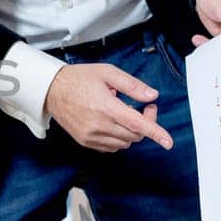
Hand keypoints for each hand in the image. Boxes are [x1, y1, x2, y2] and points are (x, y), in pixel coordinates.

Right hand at [44, 62, 172, 153]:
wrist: (52, 90)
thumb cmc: (79, 78)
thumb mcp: (108, 73)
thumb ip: (132, 85)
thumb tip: (152, 96)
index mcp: (106, 107)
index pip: (137, 125)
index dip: (156, 133)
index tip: (168, 142)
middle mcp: (99, 125)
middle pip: (134, 135)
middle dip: (145, 123)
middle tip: (143, 106)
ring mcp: (91, 136)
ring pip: (124, 142)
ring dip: (131, 131)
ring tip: (122, 112)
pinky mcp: (86, 141)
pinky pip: (112, 147)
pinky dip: (119, 138)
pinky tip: (113, 123)